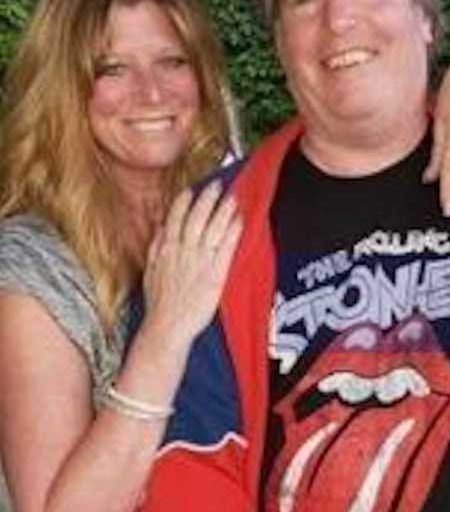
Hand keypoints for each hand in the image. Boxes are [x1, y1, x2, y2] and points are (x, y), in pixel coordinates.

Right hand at [142, 182, 242, 347]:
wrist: (166, 328)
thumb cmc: (159, 302)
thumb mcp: (149, 270)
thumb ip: (155, 245)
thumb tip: (160, 225)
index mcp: (165, 250)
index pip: (175, 218)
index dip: (184, 202)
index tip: (192, 189)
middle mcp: (183, 252)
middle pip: (196, 218)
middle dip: (207, 199)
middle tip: (217, 184)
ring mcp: (200, 262)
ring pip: (213, 229)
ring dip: (223, 210)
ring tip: (232, 196)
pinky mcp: (215, 275)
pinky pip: (226, 248)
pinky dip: (233, 232)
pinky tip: (240, 220)